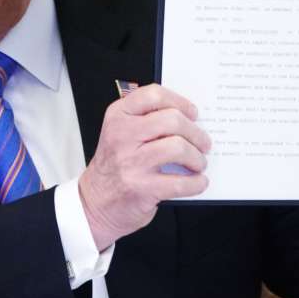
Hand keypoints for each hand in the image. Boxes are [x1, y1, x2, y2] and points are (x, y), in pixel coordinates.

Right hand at [78, 84, 210, 249]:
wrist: (95, 202)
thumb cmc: (115, 166)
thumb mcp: (121, 134)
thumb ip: (148, 121)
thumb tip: (191, 120)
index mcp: (118, 116)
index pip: (154, 94)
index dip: (180, 102)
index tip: (192, 113)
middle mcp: (122, 136)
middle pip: (172, 120)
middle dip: (196, 133)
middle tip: (203, 143)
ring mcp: (130, 162)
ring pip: (177, 148)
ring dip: (197, 158)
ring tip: (199, 163)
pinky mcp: (141, 188)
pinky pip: (180, 182)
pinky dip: (196, 183)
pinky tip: (198, 182)